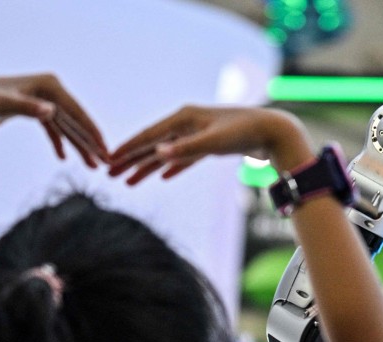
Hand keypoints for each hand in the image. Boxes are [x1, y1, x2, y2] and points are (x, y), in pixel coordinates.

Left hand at [0, 74, 107, 166]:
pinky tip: (64, 158)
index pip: (77, 112)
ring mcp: (43, 100)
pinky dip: (59, 143)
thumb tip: (50, 112)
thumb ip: (27, 108)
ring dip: (80, 147)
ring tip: (94, 166)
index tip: (106, 150)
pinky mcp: (35, 110)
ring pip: (67, 128)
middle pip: (76, 121)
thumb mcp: (3, 105)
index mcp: (50, 86)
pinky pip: (53, 129)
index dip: (93, 133)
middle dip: (91, 144)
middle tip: (107, 163)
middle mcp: (50, 91)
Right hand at [109, 106, 313, 185]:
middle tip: (110, 174)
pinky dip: (172, 166)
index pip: (149, 136)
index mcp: (183, 118)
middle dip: (131, 160)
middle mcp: (187, 123)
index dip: (128, 150)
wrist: (272, 131)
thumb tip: (158, 154)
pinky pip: (184, 157)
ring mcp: (198, 133)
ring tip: (129, 182)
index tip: (109, 161)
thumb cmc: (244, 133)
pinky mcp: (209, 144)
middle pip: (153, 144)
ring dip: (147, 167)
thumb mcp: (213, 143)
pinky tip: (163, 176)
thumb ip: (185, 150)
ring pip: (166, 153)